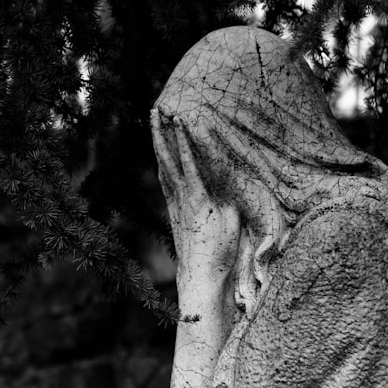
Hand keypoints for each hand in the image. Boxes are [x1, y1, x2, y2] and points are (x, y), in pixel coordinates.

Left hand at [150, 110, 241, 284]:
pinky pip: (165, 182)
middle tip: (155, 110)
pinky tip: (160, 159)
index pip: (188, 161)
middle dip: (161, 133)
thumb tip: (225, 186)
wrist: (198, 277)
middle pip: (167, 159)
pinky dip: (162, 165)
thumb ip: (228, 198)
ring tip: (155, 125)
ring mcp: (174, 204)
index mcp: (197, 197)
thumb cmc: (220, 252)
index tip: (179, 118)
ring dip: (159, 145)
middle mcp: (180, 197)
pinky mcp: (172, 213)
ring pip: (163, 168)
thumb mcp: (232, 222)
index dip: (184, 138)